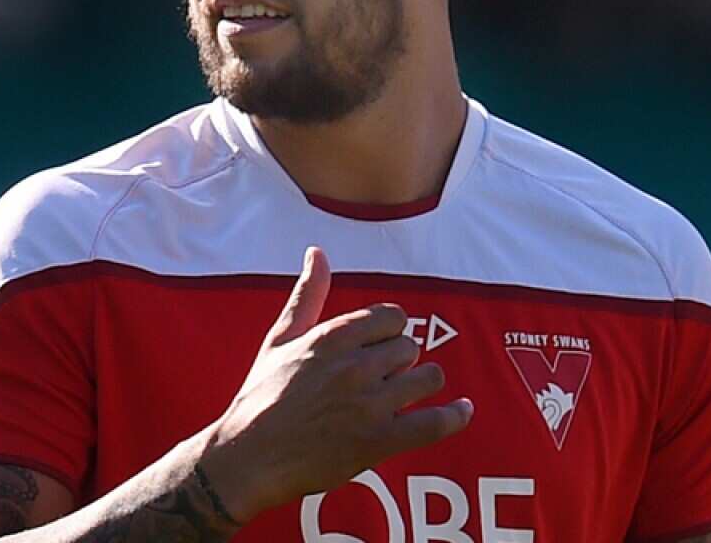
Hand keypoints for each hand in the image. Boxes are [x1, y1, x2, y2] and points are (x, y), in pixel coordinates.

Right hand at [200, 246, 473, 523]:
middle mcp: (354, 366)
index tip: (382, 345)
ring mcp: (369, 404)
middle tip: (383, 378)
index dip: (391, 331)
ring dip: (422, 384)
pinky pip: (434, 423)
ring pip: (427, 378)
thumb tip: (317, 252)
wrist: (246, 457)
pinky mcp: (378, 441)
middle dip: (402, 361)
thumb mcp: (280, 339)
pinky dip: (455, 416)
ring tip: (410, 393)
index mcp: (332, 337)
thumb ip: (307, 294)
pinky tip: (464, 411)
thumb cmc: (259, 396)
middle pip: (410, 347)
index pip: (392, 317)